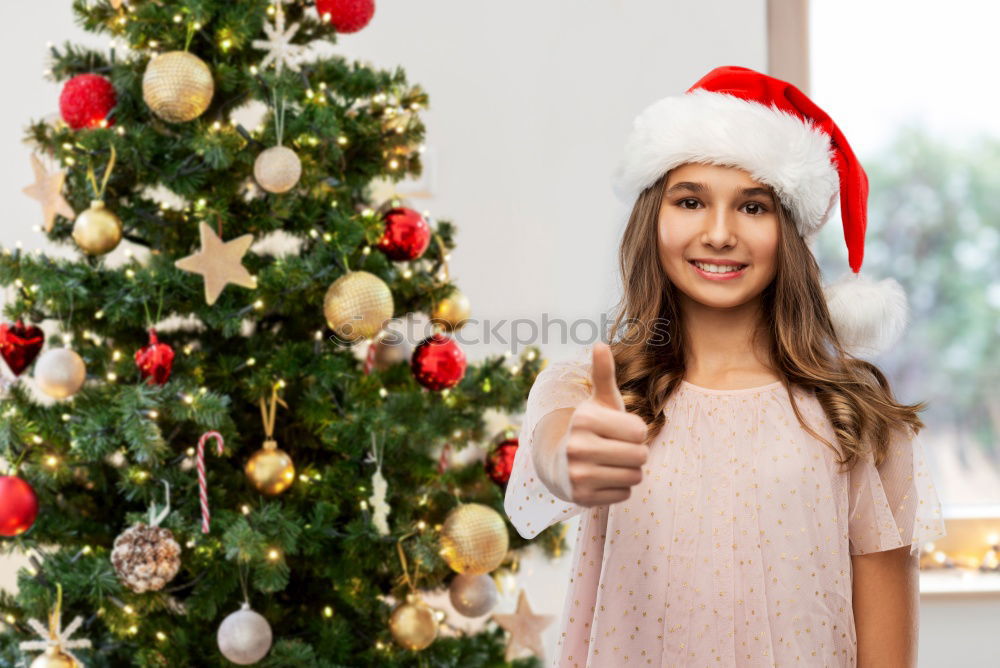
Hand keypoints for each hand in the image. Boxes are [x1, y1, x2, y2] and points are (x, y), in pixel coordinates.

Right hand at [552, 342, 648, 505]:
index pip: (639, 430)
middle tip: (617, 449)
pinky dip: (619, 489)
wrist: (558, 464)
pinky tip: (603, 479)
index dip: (635, 431)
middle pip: (640, 456)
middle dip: (635, 453)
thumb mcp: (598, 402)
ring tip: (611, 464)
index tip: (619, 431)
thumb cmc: (589, 429)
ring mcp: (578, 474)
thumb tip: (600, 344)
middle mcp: (577, 447)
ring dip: (629, 471)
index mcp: (584, 419)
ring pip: (634, 476)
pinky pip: (624, 495)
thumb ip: (603, 374)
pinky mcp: (581, 497)